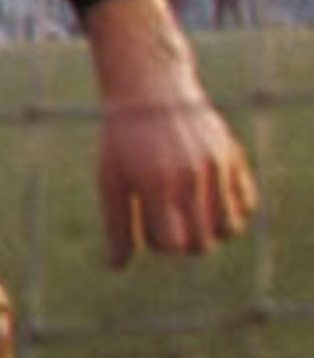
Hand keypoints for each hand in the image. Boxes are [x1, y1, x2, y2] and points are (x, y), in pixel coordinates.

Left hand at [85, 0, 257, 264]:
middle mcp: (191, 177)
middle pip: (203, 242)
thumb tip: (116, 267)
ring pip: (230, 228)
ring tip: (189, 213)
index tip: (148, 225)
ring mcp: (216, 166)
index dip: (160, 243)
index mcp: (156, 184)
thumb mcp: (110, 180)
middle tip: (168, 220)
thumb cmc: (122, 139)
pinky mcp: (232, 157)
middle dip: (184, 242)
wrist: (150, 91)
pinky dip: (232, 212)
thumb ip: (116, 226)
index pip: (173, 243)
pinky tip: (210, 201)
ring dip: (210, 230)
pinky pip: (247, 204)